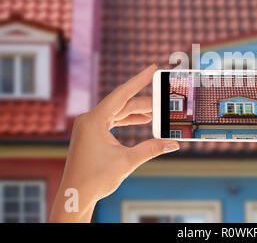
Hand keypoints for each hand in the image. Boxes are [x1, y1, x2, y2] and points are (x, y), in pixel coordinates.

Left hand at [50, 64, 179, 221]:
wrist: (76, 195)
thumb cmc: (95, 179)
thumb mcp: (127, 161)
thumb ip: (151, 149)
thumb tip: (173, 143)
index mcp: (94, 120)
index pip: (121, 94)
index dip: (139, 80)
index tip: (151, 68)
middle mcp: (89, 119)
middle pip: (122, 103)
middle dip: (144, 103)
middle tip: (164, 101)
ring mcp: (89, 126)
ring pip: (118, 112)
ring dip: (137, 112)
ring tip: (157, 112)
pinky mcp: (91, 133)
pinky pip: (112, 120)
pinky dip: (127, 120)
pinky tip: (142, 121)